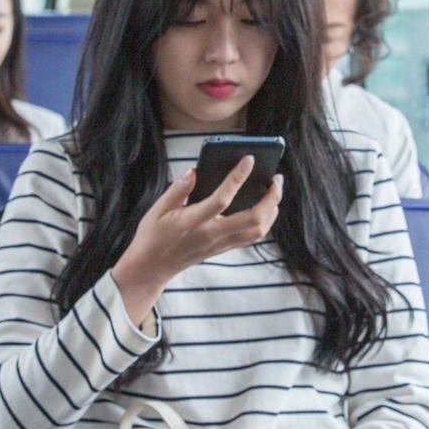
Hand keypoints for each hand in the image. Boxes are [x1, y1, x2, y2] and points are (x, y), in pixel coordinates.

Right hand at [108, 161, 281, 326]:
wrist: (152, 268)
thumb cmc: (153, 235)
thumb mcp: (158, 209)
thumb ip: (177, 189)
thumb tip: (194, 171)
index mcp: (193, 222)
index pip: (221, 199)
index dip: (237, 178)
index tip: (249, 159)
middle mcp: (212, 235)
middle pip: (253, 219)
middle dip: (271, 198)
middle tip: (276, 177)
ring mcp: (220, 244)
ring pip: (258, 231)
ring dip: (272, 210)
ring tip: (274, 190)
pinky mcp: (223, 248)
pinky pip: (252, 236)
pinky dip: (264, 220)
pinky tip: (264, 206)